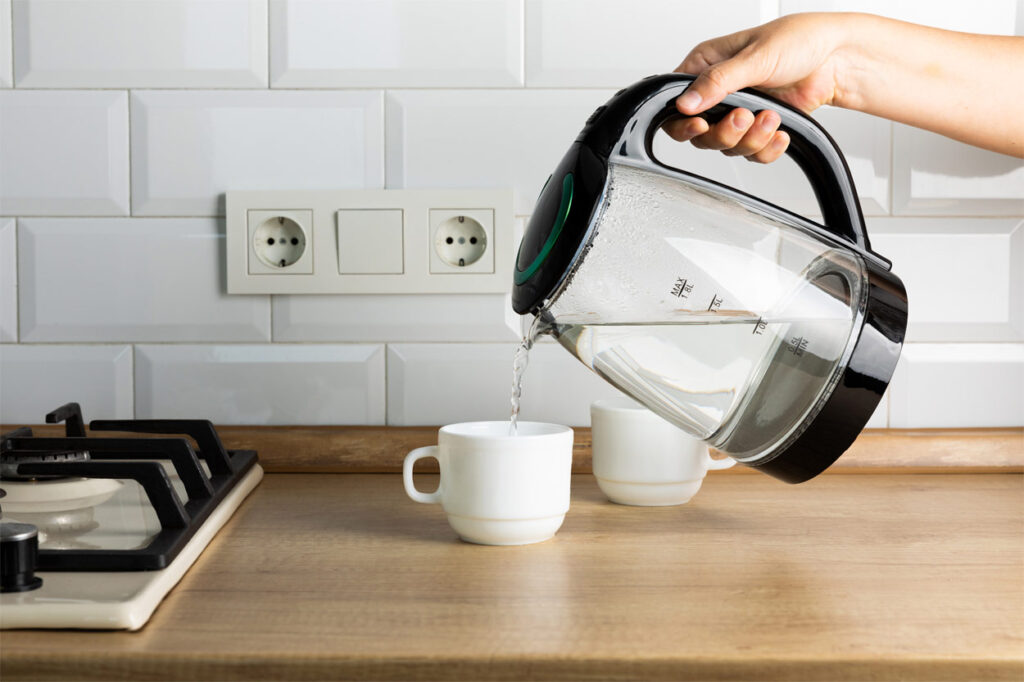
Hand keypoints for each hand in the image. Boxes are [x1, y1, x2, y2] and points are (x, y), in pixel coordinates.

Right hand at [665, 13, 853, 162]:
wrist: (837, 58)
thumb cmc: (799, 40)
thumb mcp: (754, 56)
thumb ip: (718, 81)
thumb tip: (686, 102)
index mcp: (706, 66)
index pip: (676, 103)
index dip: (683, 122)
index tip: (701, 124)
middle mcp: (719, 92)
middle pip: (700, 134)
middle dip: (724, 133)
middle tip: (743, 118)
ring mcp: (738, 112)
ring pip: (727, 147)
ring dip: (751, 138)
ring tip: (771, 117)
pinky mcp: (759, 128)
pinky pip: (753, 153)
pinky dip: (767, 148)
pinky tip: (780, 132)